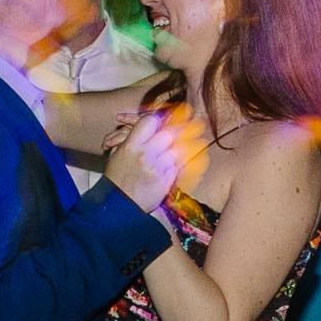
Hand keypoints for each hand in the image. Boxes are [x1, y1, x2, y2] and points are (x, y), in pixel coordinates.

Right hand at [107, 97, 201, 220]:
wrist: (118, 205)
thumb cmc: (118, 177)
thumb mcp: (118, 153)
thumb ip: (134, 137)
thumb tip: (152, 122)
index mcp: (131, 146)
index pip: (150, 121)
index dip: (162, 117)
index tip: (173, 115)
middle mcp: (145, 155)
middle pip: (169, 133)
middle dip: (182, 128)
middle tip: (195, 124)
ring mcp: (156, 169)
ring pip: (179, 149)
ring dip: (191, 143)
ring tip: (201, 138)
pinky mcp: (165, 181)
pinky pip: (181, 166)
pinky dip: (189, 160)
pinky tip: (197, 156)